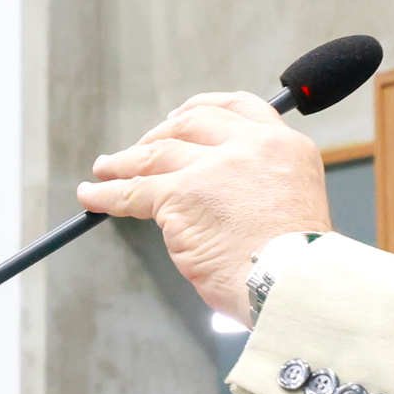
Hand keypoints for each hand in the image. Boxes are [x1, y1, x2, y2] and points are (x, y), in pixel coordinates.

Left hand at [77, 93, 332, 322]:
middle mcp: (250, 147)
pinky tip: (92, 195)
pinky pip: (133, 191)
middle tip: (142, 148)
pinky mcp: (180, 195)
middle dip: (160, 135)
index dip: (202, 109)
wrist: (297, 285)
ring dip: (125, 161)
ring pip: (156, 155)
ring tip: (106, 167)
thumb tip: (219, 195)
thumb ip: (260, 187)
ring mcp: (212, 168)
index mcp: (285, 146)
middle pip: (191, 125)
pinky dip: (107, 193)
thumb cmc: (300, 265)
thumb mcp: (294, 204)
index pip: (239, 108)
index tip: (181, 116)